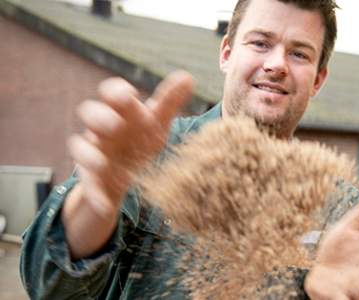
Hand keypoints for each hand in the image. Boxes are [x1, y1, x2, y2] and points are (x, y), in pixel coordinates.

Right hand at [68, 71, 193, 217]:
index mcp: (120, 111)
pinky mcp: (91, 178)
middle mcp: (102, 128)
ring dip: (89, 154)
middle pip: (89, 113)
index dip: (116, 91)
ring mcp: (93, 152)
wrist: (126, 177)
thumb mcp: (157, 124)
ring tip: (102, 164)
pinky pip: (87, 184)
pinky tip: (105, 205)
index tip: (127, 95)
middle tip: (116, 125)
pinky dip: (94, 194)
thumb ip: (169, 102)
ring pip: (80, 145)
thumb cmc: (141, 141)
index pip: (111, 93)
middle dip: (100, 117)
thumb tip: (188, 77)